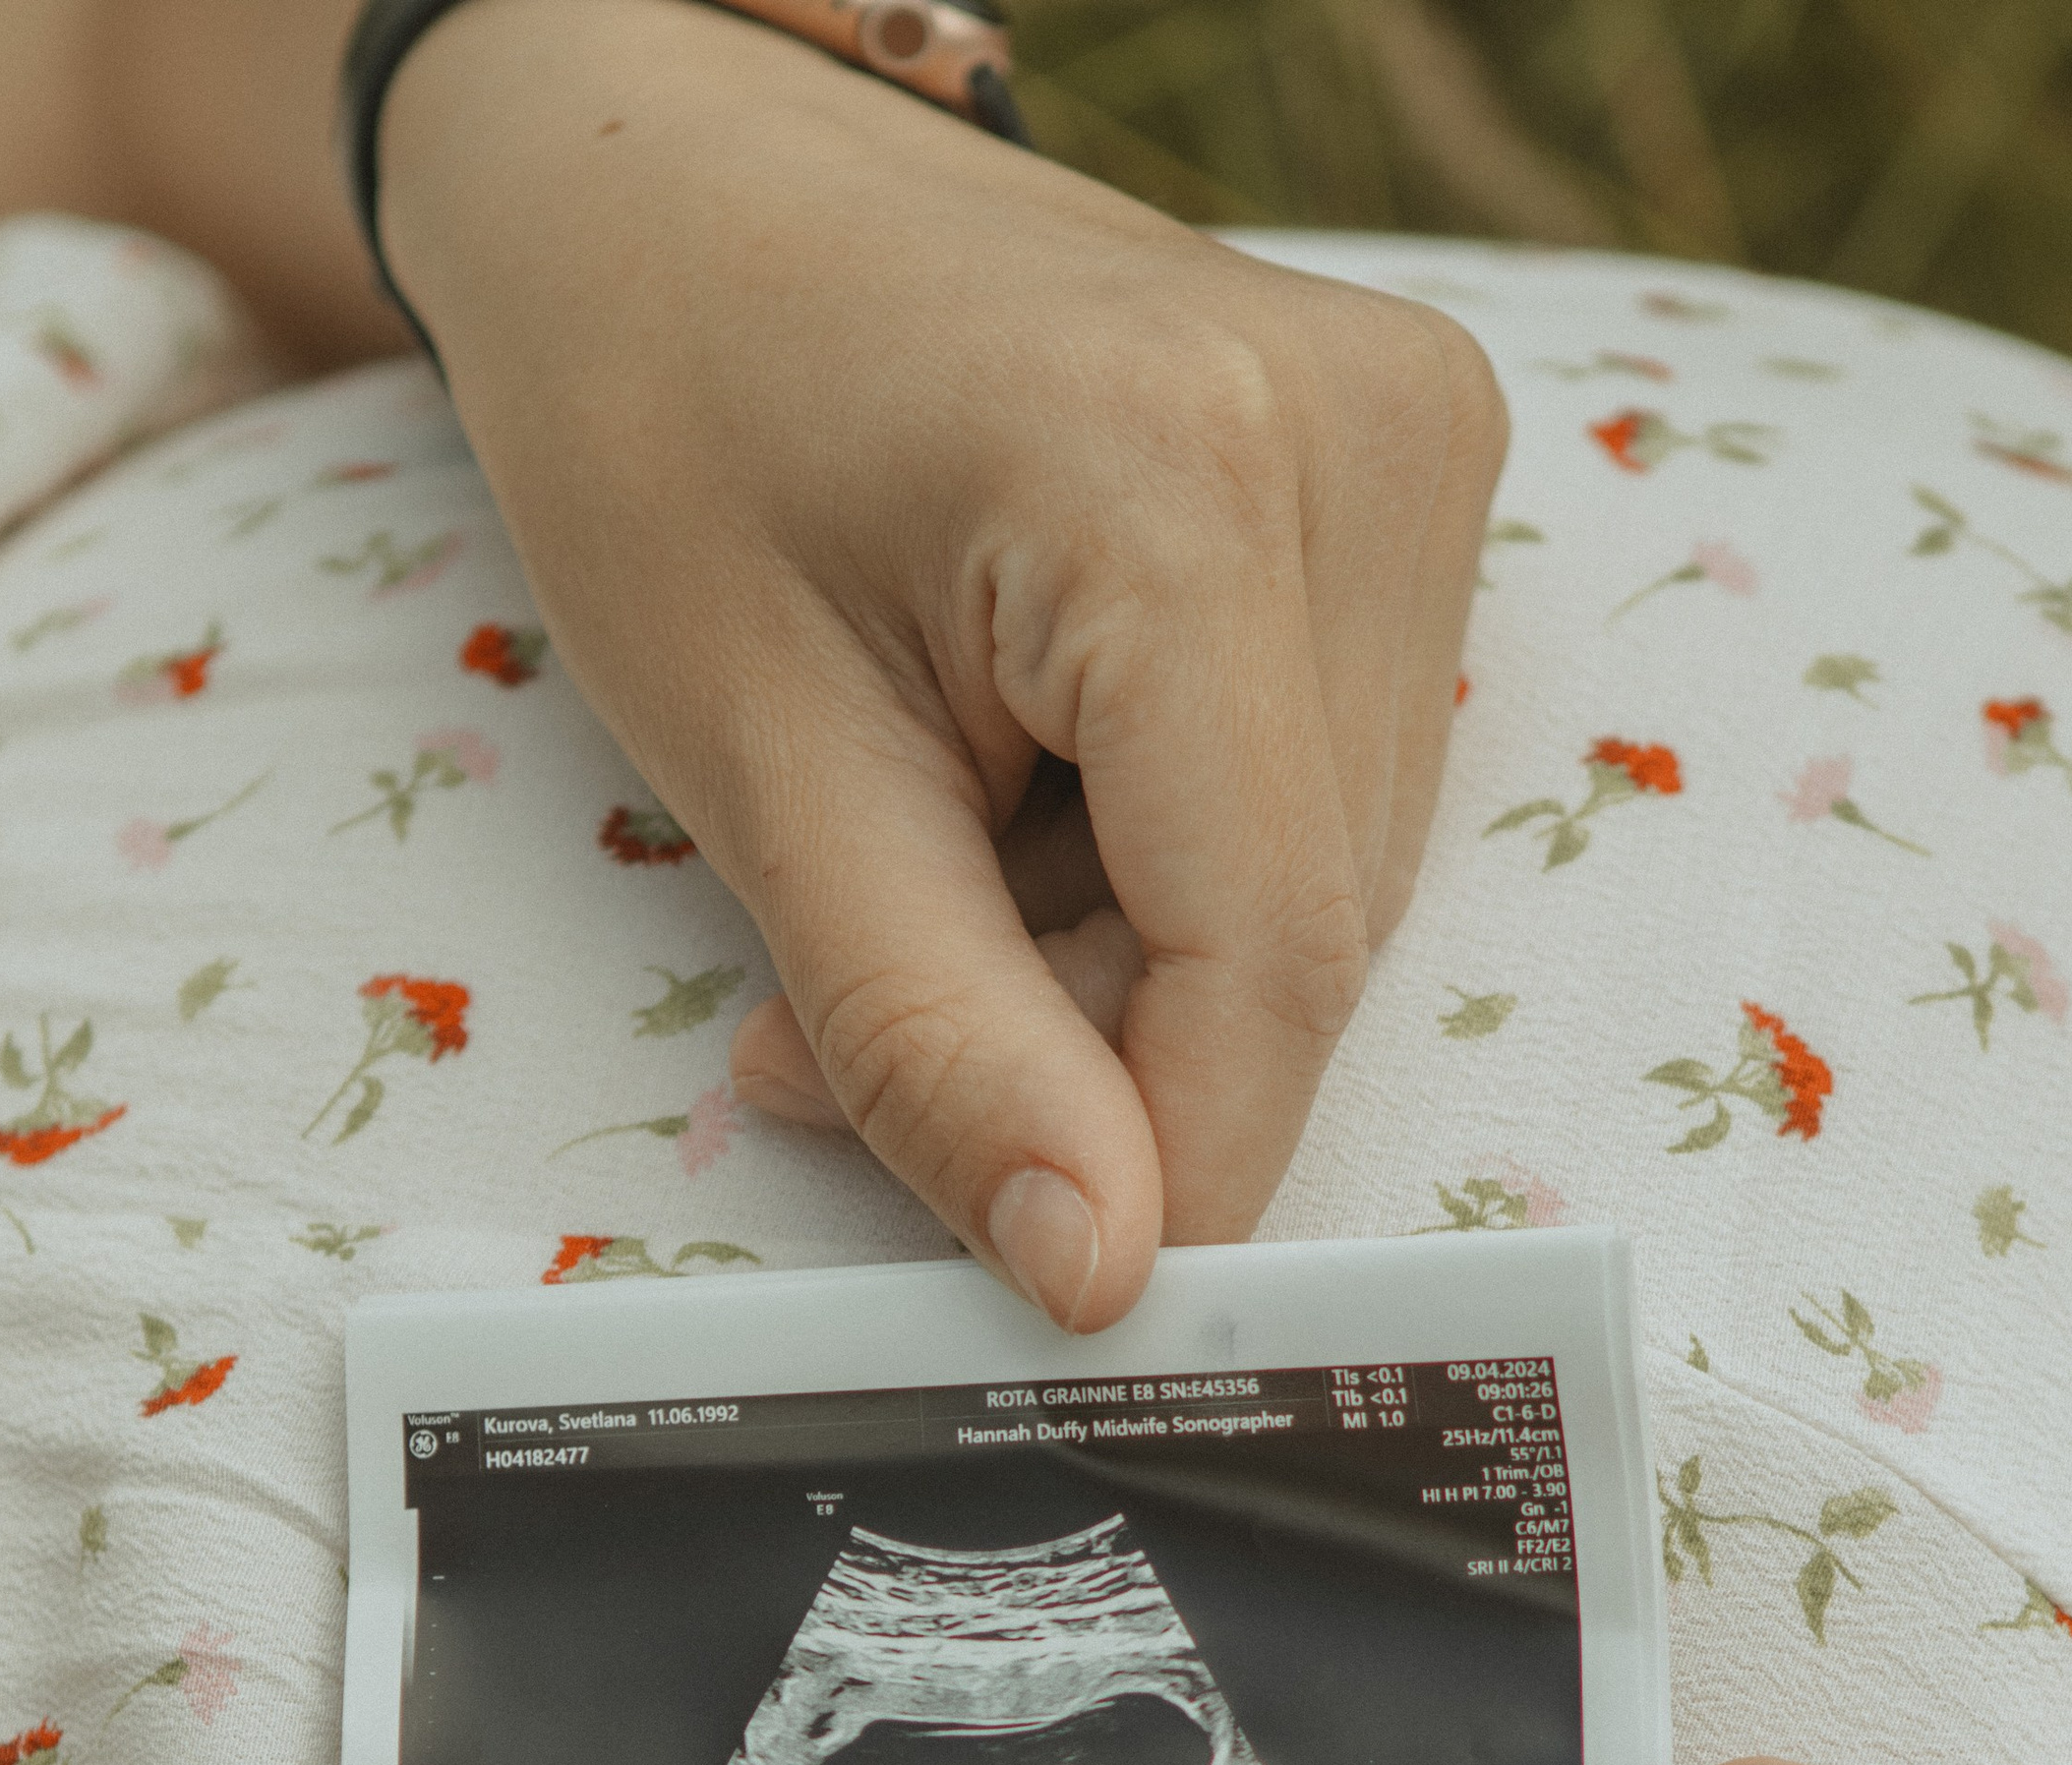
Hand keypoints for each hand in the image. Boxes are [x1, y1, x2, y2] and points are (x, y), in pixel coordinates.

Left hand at [380, 0, 1502, 1326]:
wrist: (668, 159)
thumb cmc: (660, 408)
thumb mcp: (757, 766)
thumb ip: (936, 1037)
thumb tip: (1101, 1276)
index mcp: (1189, 473)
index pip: (1265, 948)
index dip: (1177, 1162)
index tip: (1063, 1297)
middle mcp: (1366, 434)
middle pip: (1300, 930)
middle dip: (1094, 1051)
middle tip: (835, 1033)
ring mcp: (1411, 436)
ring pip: (1317, 882)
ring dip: (1109, 960)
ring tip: (904, 863)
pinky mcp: (1404, 469)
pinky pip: (1320, 786)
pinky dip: (1151, 862)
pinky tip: (1005, 789)